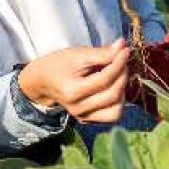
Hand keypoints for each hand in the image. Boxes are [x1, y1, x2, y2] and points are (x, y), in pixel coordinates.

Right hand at [18, 40, 132, 123]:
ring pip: (116, 110)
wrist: (43, 81)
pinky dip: (117, 101)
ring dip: (122, 91)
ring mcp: (83, 117)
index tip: (125, 50)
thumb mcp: (78, 55)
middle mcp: (78, 109)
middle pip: (113, 95)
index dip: (119, 63)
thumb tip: (123, 47)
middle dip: (123, 75)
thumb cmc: (59, 64)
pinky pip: (111, 115)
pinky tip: (112, 87)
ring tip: (117, 75)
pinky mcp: (88, 121)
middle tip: (122, 60)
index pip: (105, 79)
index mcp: (72, 92)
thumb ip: (101, 53)